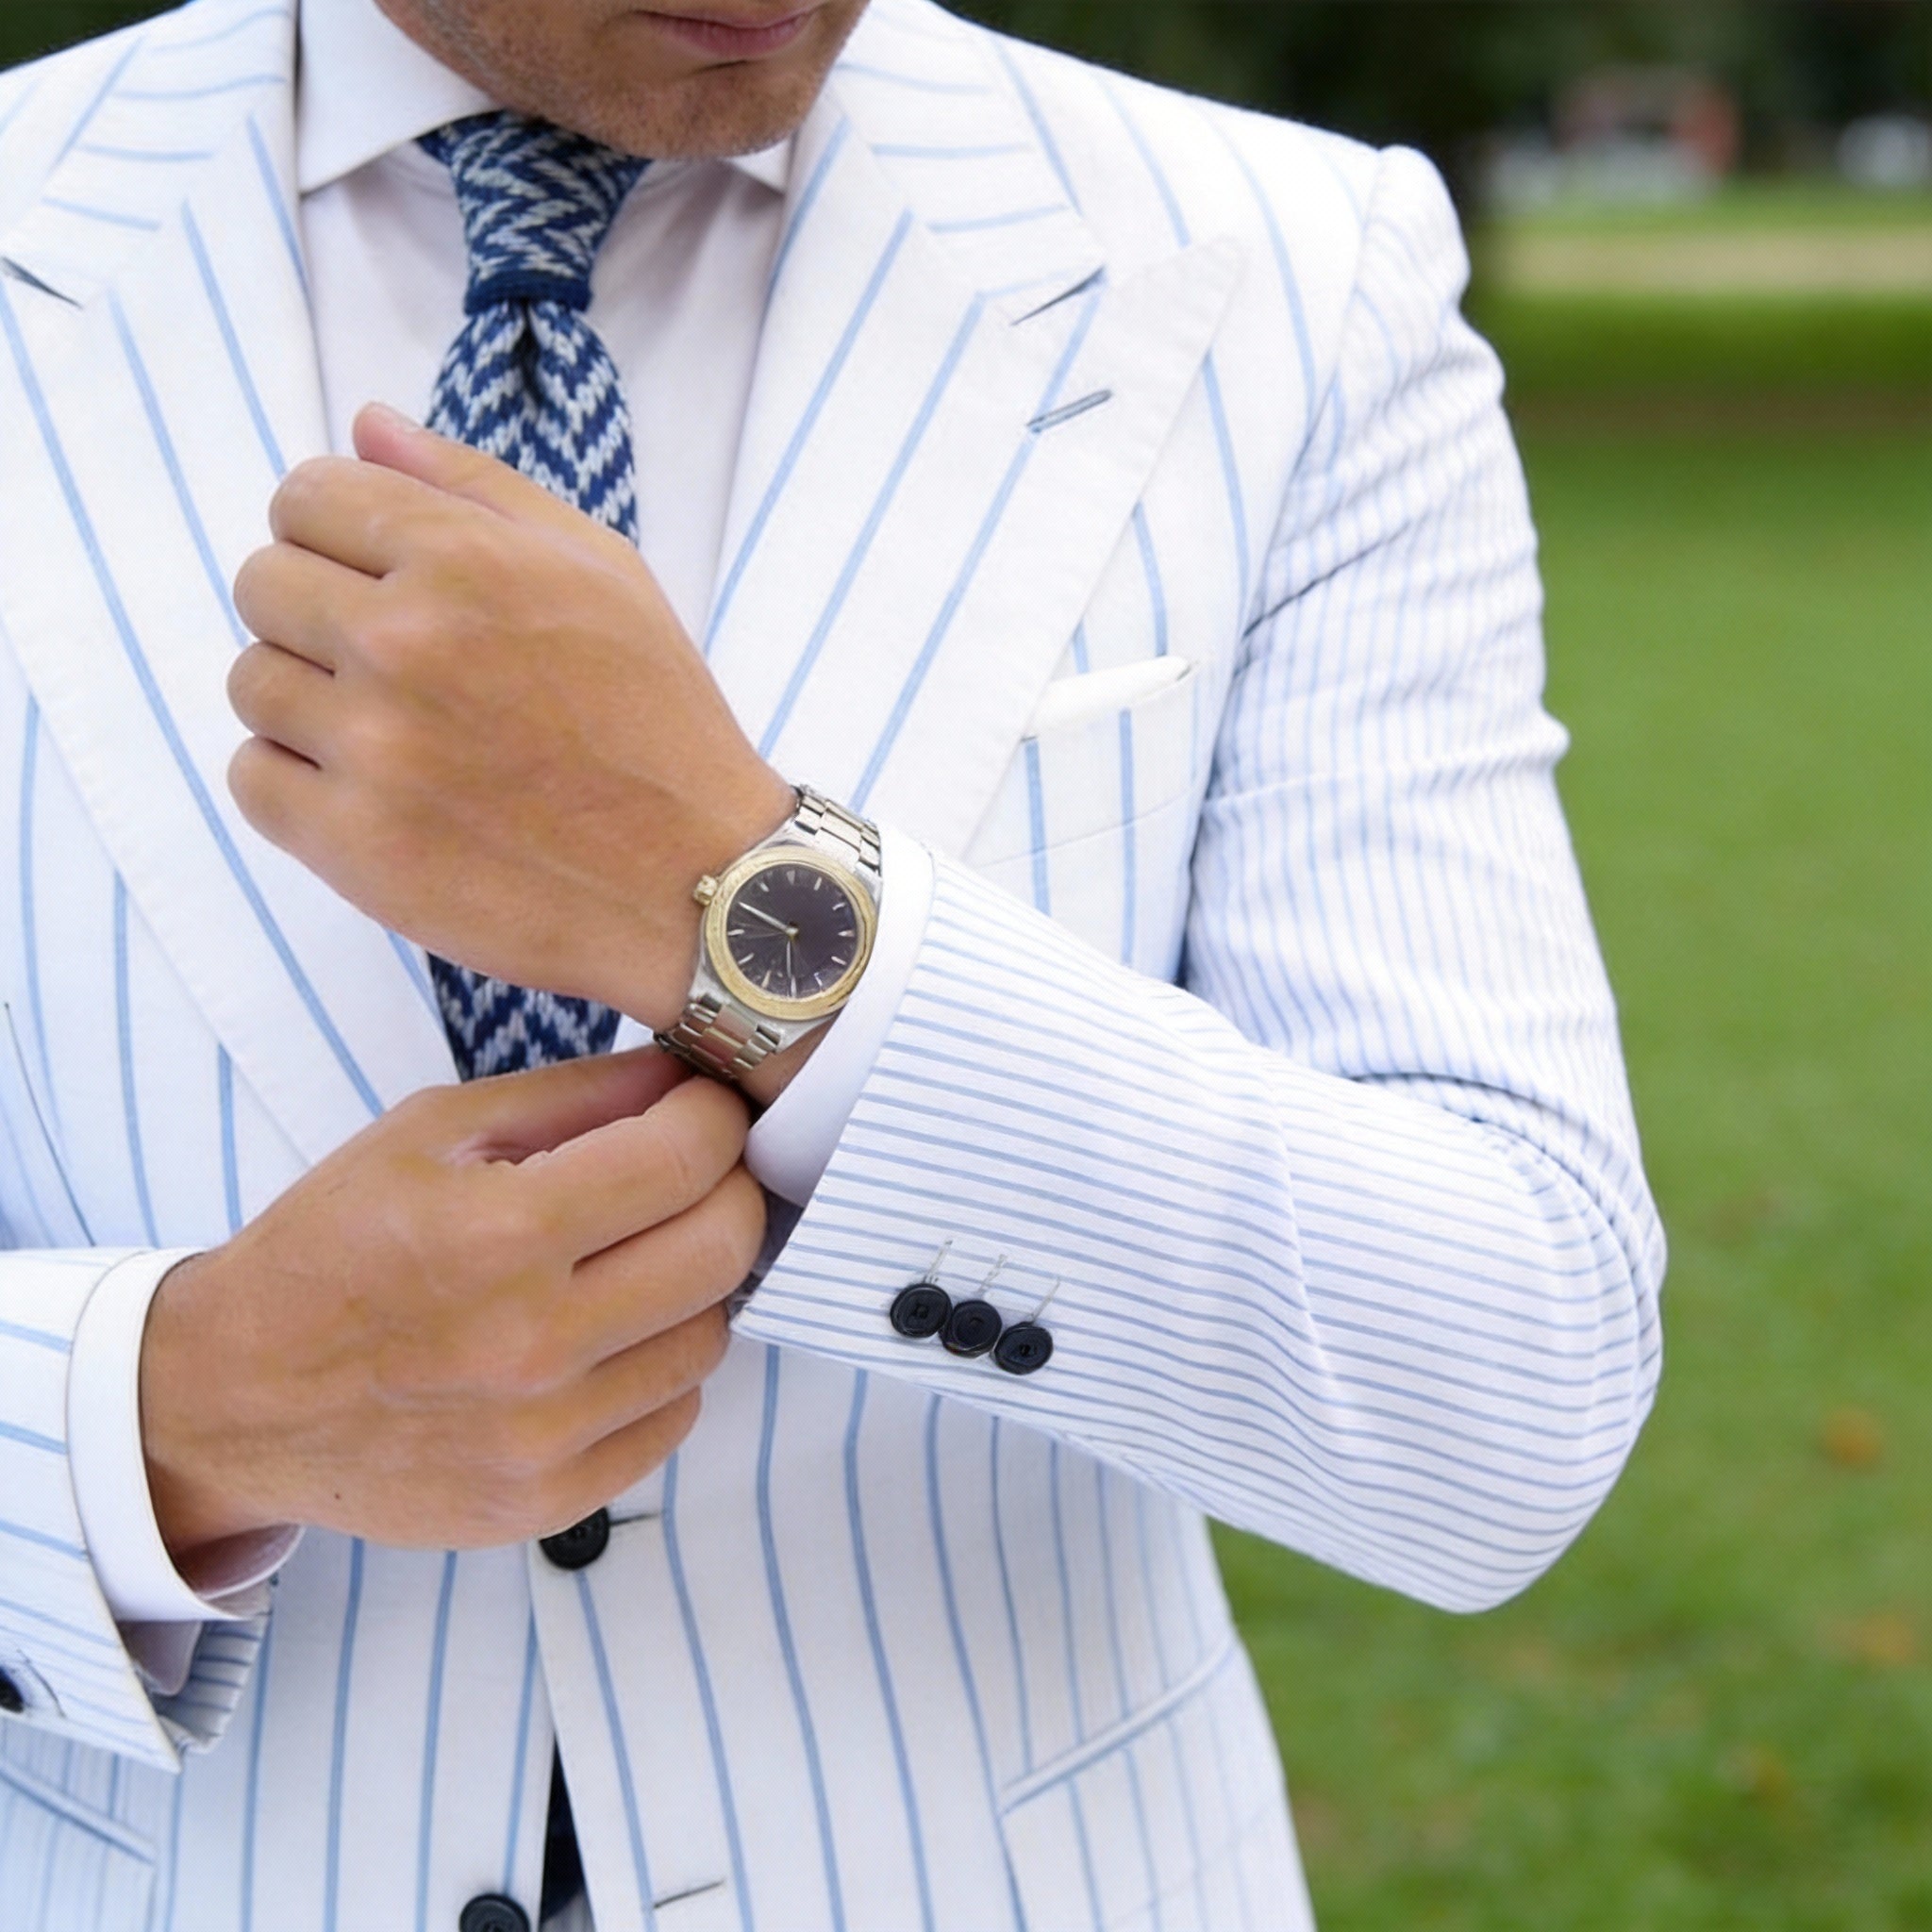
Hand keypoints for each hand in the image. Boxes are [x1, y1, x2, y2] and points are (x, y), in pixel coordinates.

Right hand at [139, 1049, 763, 1557]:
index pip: (686, 1158)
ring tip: (642, 1258)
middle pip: (724, 1248)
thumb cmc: (331, 1247)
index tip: (707, 1109)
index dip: (716, 1117)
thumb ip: (571, 1096)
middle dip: (732, 1190)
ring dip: (697, 1284)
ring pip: (711, 1335)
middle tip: (700, 1174)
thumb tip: (686, 1074)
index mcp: (499, 1232)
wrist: (234, 1399)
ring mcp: (546, 1435)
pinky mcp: (549, 1502)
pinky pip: (674, 1417)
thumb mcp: (429, 1134)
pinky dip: (661, 1367)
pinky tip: (610, 1337)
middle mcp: (532, 1341)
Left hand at [225, 404, 796, 1031]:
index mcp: (465, 559)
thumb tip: (365, 425)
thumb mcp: (604, 572)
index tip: (381, 581)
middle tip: (398, 670)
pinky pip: (252, 781)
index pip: (304, 497)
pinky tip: (379, 795)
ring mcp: (374, 749)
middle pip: (262, 584)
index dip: (336, 534)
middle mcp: (405, 643)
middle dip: (317, 616)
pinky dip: (299, 787)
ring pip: (253, 684)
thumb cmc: (658, 722)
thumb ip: (478, 487)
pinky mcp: (355, 845)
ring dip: (309, 705)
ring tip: (397, 739)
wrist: (700, 882)